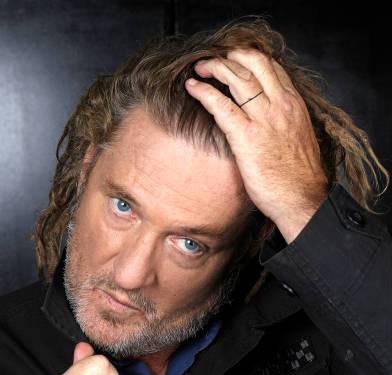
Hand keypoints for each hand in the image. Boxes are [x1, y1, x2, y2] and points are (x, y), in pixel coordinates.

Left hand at [185, 49, 328, 240]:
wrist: (302, 199)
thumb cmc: (300, 177)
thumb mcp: (299, 138)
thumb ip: (285, 122)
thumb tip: (269, 122)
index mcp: (294, 105)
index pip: (272, 67)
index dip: (249, 58)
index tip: (235, 60)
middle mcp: (280, 105)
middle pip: (254, 62)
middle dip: (230, 55)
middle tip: (214, 60)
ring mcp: (263, 119)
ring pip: (237, 77)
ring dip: (214, 66)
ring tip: (199, 68)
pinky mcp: (245, 137)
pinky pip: (221, 105)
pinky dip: (203, 92)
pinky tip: (192, 88)